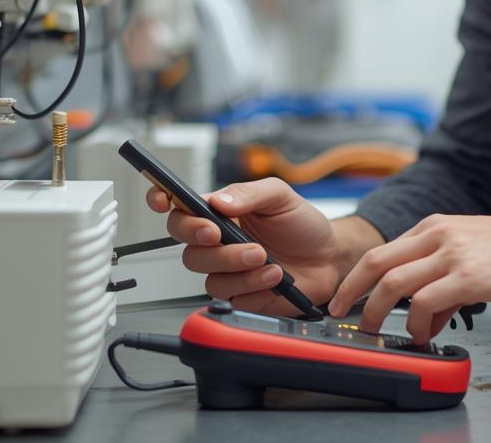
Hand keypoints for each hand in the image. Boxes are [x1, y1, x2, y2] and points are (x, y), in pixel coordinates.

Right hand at [146, 177, 345, 314]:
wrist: (329, 257)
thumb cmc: (302, 224)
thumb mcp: (280, 196)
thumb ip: (248, 194)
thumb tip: (219, 202)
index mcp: (219, 213)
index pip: (179, 207)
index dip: (161, 201)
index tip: (163, 200)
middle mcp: (217, 243)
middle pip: (186, 247)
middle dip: (201, 240)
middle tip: (222, 234)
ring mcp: (227, 271)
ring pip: (208, 276)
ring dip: (236, 266)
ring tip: (266, 258)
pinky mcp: (241, 295)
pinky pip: (231, 296)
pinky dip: (254, 286)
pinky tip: (274, 276)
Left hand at [326, 213, 490, 343]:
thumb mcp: (474, 256)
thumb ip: (445, 281)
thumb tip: (428, 314)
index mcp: (436, 226)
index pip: (382, 249)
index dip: (357, 276)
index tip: (346, 296)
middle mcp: (439, 234)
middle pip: (376, 261)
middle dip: (351, 291)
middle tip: (342, 313)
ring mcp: (453, 253)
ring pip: (393, 283)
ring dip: (379, 312)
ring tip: (379, 331)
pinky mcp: (469, 276)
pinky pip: (425, 302)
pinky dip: (418, 324)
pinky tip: (425, 335)